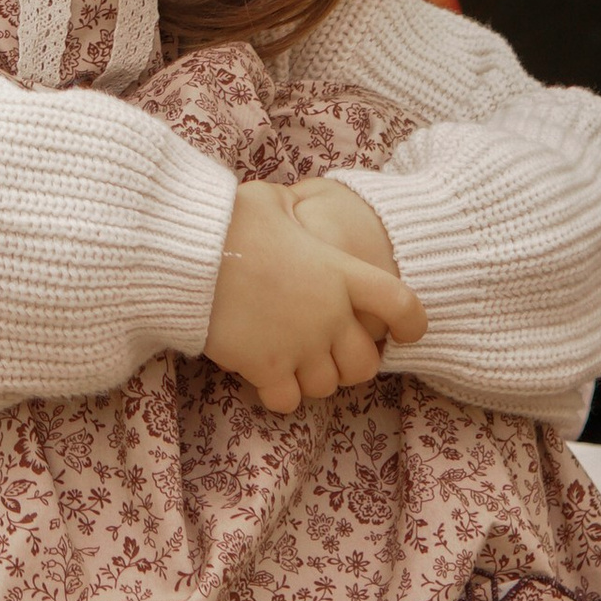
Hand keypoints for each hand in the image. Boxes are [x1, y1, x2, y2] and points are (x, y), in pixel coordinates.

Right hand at [203, 181, 426, 412]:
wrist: (190, 251)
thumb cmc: (230, 220)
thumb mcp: (271, 200)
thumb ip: (293, 210)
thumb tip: (288, 209)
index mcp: (340, 272)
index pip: (401, 304)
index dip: (411, 322)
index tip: (404, 330)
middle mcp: (329, 315)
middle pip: (365, 364)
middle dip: (350, 363)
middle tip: (327, 351)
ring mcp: (300, 345)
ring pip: (326, 386)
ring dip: (312, 377)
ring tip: (290, 359)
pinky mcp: (267, 367)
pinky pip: (288, 400)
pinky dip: (278, 392)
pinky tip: (263, 372)